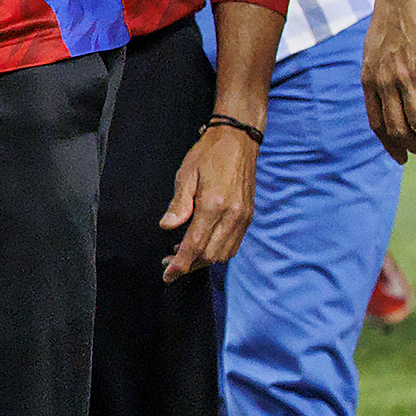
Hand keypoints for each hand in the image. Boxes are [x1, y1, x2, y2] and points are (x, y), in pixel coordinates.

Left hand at [161, 120, 258, 279]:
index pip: (194, 245)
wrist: (239, 140)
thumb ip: (179, 204)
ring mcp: (244, 217)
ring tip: (182, 256)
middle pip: (210, 255)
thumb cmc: (208, 154)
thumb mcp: (186, 174)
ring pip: (223, 254)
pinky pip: (233, 244)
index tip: (167, 275)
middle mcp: (232, 215)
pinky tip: (202, 246)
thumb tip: (167, 227)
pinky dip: (217, 251)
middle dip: (188, 265)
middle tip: (168, 264)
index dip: (179, 264)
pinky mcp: (248, 216)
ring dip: (203, 261)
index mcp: (214, 205)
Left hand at [360, 0, 415, 159]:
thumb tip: (384, 94)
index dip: (391, 144)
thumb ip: (377, 76)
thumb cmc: (391, 23)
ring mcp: (406, 76)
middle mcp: (386, 83)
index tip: (403, 157)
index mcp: (370, 81)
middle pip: (400, 127)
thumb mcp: (373, 54)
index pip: (378, 123)